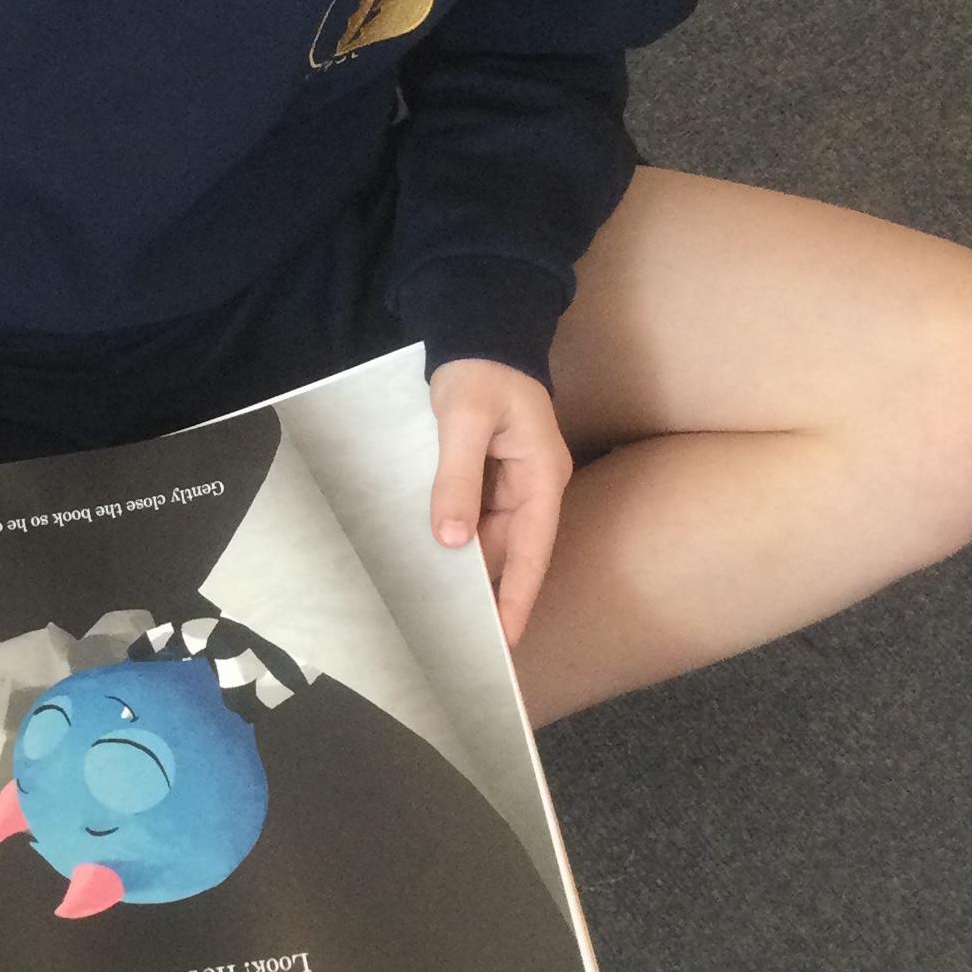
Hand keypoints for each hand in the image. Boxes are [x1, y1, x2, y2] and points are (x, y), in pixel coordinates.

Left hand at [427, 358, 573, 646]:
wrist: (479, 332)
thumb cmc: (478, 371)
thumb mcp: (464, 419)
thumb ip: (458, 478)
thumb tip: (451, 540)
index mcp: (541, 476)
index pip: (534, 550)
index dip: (519, 596)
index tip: (506, 639)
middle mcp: (533, 487)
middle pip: (511, 552)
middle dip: (489, 594)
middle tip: (459, 638)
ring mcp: (512, 484)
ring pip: (490, 539)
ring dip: (468, 570)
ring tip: (441, 612)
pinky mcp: (489, 478)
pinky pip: (474, 519)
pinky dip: (455, 542)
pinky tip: (431, 564)